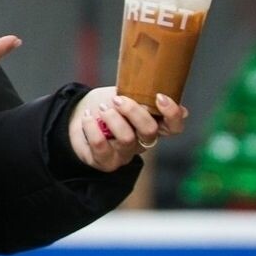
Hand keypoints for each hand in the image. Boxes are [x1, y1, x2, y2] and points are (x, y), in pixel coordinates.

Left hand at [67, 88, 188, 171]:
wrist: (81, 114)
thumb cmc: (108, 104)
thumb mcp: (126, 93)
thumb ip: (144, 95)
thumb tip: (164, 93)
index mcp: (154, 125)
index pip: (174, 127)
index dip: (172, 114)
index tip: (159, 97)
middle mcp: (142, 142)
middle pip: (150, 131)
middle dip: (133, 111)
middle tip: (117, 100)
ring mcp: (125, 154)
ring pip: (127, 138)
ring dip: (111, 118)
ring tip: (101, 108)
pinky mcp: (105, 162)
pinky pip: (101, 145)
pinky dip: (91, 126)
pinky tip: (88, 117)